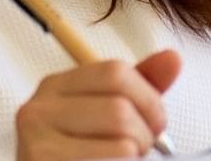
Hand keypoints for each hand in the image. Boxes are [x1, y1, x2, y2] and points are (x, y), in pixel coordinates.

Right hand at [15, 49, 182, 159]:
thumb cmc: (77, 154)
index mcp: (56, 87)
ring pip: (121, 143)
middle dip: (144, 135)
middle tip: (140, 150)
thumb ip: (138, 88)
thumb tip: (173, 58)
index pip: (116, 72)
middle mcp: (40, 109)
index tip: (156, 123)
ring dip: (135, 157)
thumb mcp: (103, 116)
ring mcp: (37, 142)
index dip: (149, 99)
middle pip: (119, 109)